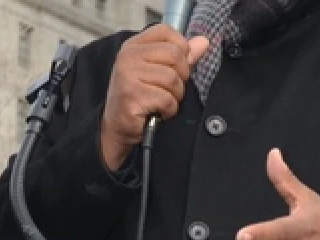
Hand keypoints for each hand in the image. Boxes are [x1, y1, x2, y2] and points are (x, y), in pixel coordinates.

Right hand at [100, 25, 208, 169]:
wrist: (117, 128)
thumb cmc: (137, 99)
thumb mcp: (157, 72)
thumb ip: (181, 57)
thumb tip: (203, 43)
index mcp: (134, 46)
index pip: (165, 31)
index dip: (180, 47)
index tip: (176, 65)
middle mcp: (128, 57)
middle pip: (174, 55)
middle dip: (181, 76)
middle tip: (170, 89)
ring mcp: (128, 75)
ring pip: (172, 79)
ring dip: (175, 96)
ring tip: (163, 102)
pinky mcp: (132, 95)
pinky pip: (166, 99)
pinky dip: (169, 110)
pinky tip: (159, 112)